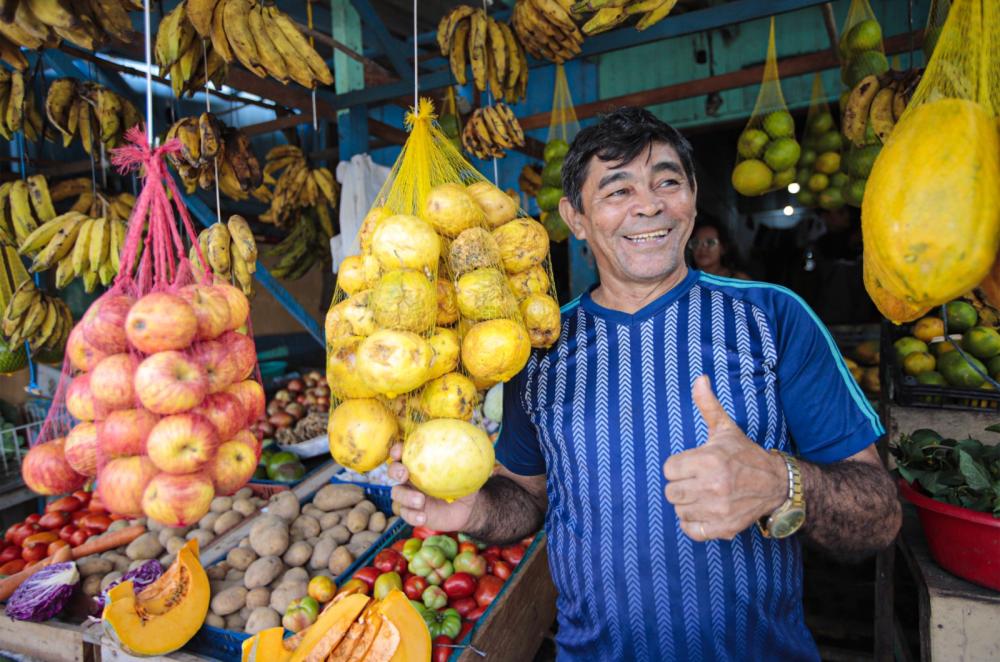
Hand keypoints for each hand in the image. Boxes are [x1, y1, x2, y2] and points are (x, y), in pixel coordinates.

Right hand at [388, 443, 477, 531]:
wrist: (467, 509)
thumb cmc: (464, 484)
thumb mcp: (467, 469)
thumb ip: (465, 458)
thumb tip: (470, 440)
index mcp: (419, 464)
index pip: (403, 453)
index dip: (397, 450)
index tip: (399, 452)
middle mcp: (411, 478)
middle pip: (393, 471)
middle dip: (395, 470)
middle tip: (404, 474)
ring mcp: (410, 496)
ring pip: (397, 494)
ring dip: (406, 497)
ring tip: (420, 501)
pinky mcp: (412, 513)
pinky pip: (406, 514)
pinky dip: (412, 516)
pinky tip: (423, 517)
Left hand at [663, 375, 787, 541]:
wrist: (776, 484)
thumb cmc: (744, 455)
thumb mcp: (726, 429)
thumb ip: (708, 405)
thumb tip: (699, 378)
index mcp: (710, 460)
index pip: (669, 469)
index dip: (678, 466)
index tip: (691, 465)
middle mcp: (714, 486)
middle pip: (671, 491)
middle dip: (681, 485)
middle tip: (696, 481)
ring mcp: (719, 509)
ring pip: (679, 511)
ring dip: (688, 504)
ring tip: (703, 495)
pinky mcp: (724, 528)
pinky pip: (691, 530)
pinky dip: (694, 523)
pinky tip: (705, 511)